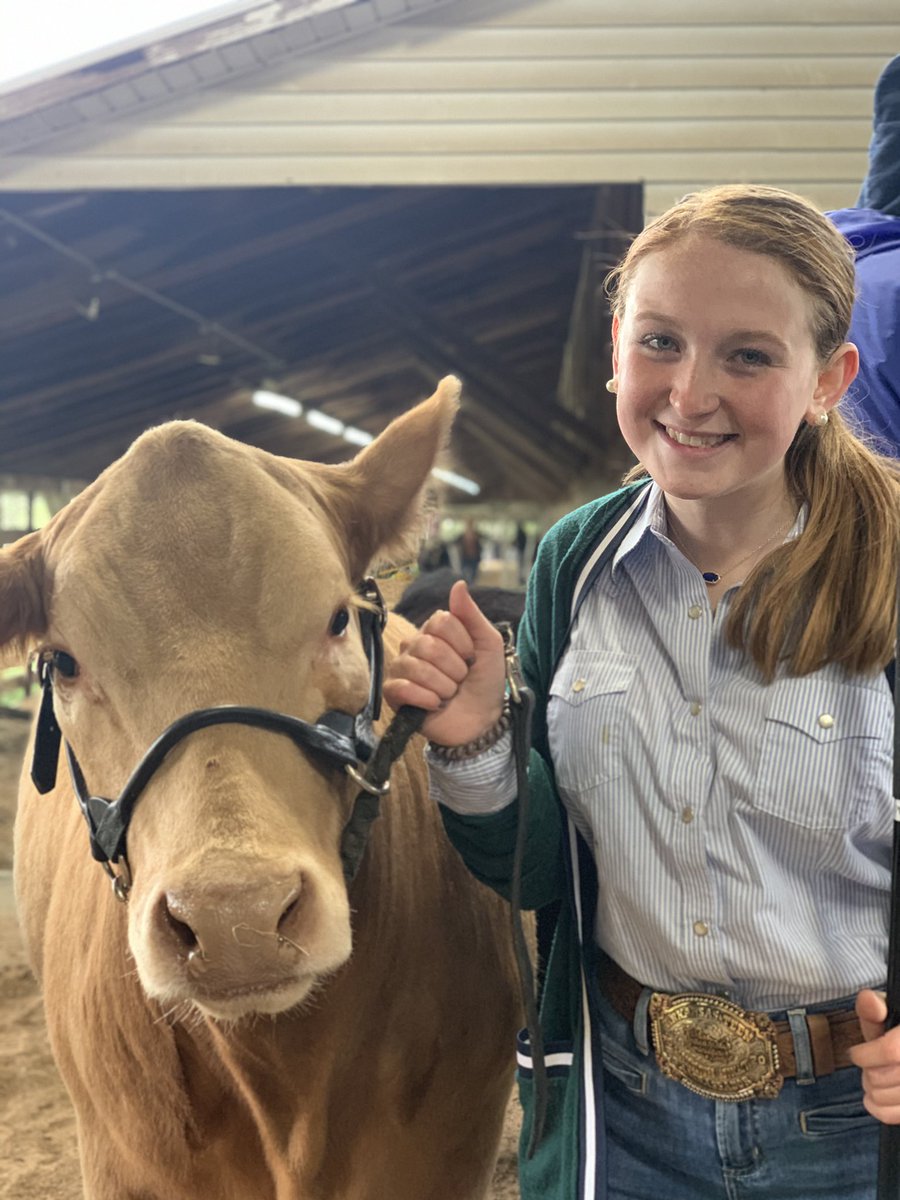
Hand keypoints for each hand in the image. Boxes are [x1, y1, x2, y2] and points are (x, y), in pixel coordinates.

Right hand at [384, 579, 505, 746]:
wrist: (482, 720)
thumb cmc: (485, 680)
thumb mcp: (488, 645)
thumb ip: (472, 615)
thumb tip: (458, 584)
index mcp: (434, 630)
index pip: (441, 621)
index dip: (462, 643)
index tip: (471, 658)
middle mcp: (413, 645)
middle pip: (428, 645)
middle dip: (454, 668)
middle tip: (460, 680)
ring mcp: (400, 669)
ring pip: (417, 668)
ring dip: (444, 686)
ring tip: (450, 694)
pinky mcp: (393, 695)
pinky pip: (401, 688)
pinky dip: (426, 699)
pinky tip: (436, 705)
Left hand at [850, 989, 899, 1122]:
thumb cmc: (898, 1036)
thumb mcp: (890, 1018)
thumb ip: (874, 1010)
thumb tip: (868, 999)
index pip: (891, 1051)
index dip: (866, 1054)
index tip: (856, 1053)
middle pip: (884, 1077)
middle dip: (867, 1071)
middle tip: (867, 1066)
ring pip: (886, 1098)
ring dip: (871, 1089)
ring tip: (874, 1078)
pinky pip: (893, 1116)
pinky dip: (878, 1109)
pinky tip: (875, 1097)